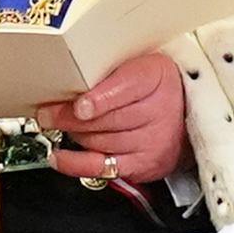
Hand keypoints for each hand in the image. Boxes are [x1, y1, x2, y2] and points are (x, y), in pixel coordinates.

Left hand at [38, 51, 188, 187]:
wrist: (187, 114)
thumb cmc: (155, 87)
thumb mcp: (139, 65)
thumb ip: (109, 71)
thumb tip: (68, 83)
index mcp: (155, 76)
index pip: (126, 88)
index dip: (99, 100)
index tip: (79, 105)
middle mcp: (158, 111)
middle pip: (107, 119)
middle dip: (70, 117)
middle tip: (46, 113)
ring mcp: (152, 141)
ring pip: (100, 140)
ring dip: (74, 134)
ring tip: (58, 126)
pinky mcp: (143, 164)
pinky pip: (103, 167)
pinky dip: (75, 163)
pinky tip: (59, 156)